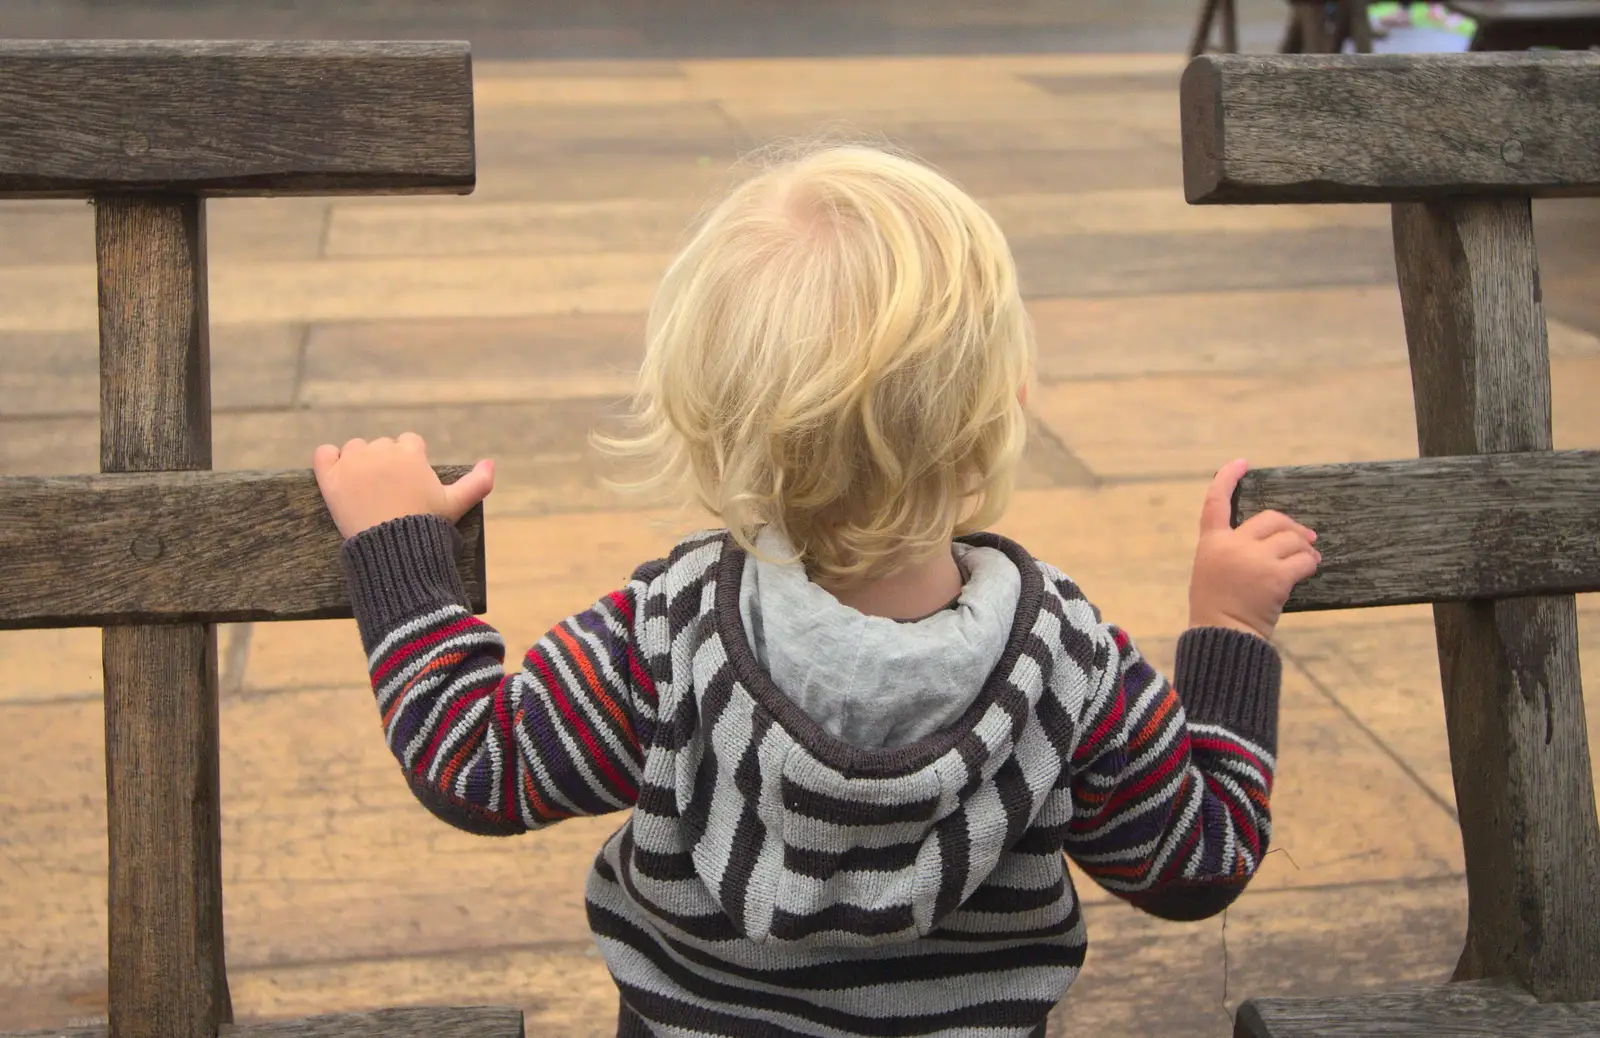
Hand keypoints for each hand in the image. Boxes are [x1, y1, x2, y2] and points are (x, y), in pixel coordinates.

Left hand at [312, 433, 493, 538]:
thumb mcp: (456, 505)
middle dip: (385, 464)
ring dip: (359, 463)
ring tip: (364, 490)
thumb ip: (477, 482)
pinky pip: (323, 453)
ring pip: (355, 449)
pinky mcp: (330, 476)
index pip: (409, 444)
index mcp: (410, 453)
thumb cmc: (426, 526)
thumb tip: (491, 463)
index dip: (411, 463)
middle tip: (388, 493)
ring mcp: (354, 462)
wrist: (393, 548)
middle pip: (382, 446)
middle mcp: (381, 450)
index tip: (409, 484)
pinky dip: (328, 459)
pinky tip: (337, 474)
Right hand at [1188, 458, 1319, 641]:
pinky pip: (1303, 560)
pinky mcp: (1275, 576)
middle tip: (1305, 536)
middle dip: (1291, 526)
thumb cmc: (1216, 610)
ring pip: (1291, 539)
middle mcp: (1232, 545)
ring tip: (1310, 558)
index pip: (1215, 502)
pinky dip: (1310, 563)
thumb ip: (1232, 551)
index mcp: (1211, 543)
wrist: (1223, 636)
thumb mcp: (1212, 572)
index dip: (1228, 479)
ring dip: (1305, 547)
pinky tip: (1311, 568)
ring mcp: (1254, 559)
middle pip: (1270, 518)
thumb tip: (1272, 541)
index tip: (1241, 463)